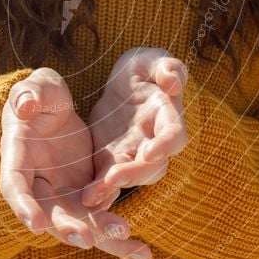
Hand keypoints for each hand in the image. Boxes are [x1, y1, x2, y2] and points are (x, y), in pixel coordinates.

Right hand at [0, 67, 152, 258]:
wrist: (57, 108)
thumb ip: (28, 93)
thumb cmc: (39, 95)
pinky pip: (101, 220)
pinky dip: (120, 238)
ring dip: (101, 237)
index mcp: (18, 158)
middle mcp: (38, 185)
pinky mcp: (85, 195)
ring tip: (128, 240)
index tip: (36, 224)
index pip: (14, 186)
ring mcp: (62, 194)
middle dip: (68, 228)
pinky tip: (143, 251)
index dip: (23, 205)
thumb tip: (25, 105)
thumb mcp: (34, 88)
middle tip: (88, 239)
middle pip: (49, 215)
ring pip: (79, 225)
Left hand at [81, 47, 188, 208]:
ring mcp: (133, 154)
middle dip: (134, 174)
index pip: (174, 135)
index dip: (165, 145)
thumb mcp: (152, 60)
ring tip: (92, 195)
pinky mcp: (111, 160)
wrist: (123, 84)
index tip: (151, 153)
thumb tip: (174, 80)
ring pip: (129, 177)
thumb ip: (166, 66)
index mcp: (167, 116)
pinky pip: (106, 179)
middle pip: (153, 166)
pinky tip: (83, 198)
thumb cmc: (143, 68)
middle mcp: (154, 142)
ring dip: (113, 188)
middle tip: (114, 179)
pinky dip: (97, 190)